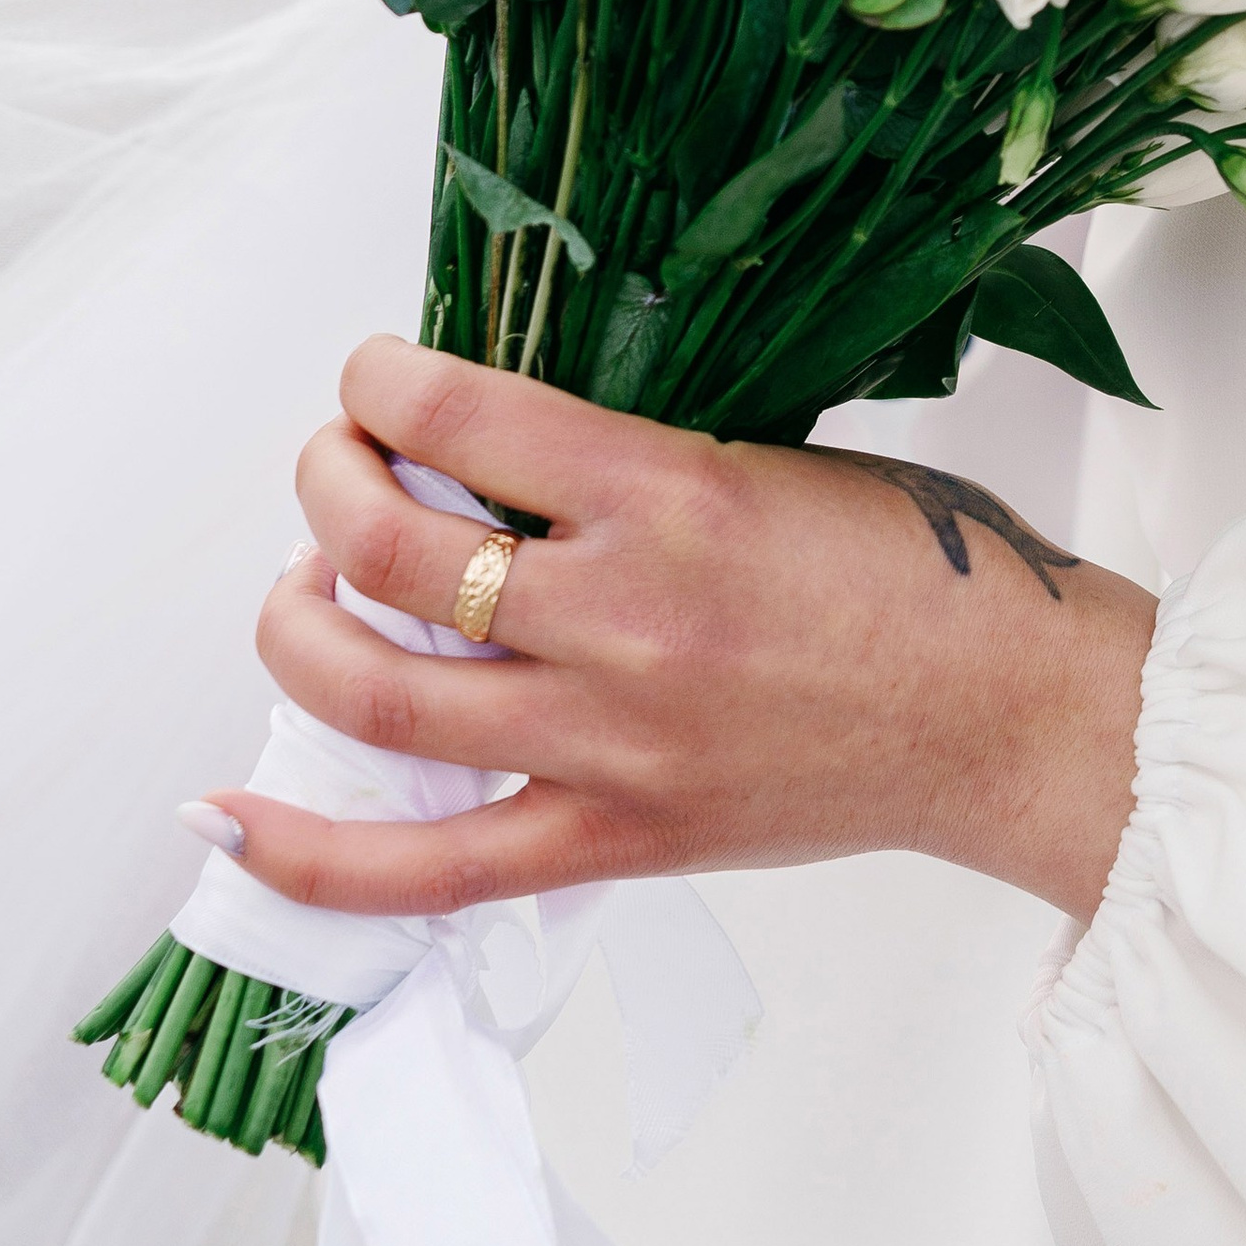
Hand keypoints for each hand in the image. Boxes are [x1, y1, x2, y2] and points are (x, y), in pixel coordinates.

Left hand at [199, 336, 1155, 924]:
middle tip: (339, 468)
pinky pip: (428, 868)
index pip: (459, 415)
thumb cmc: (924, 576)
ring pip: (376, 691)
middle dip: (326, 484)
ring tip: (311, 589)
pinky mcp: (616, 835)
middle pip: (387, 549)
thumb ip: (636, 461)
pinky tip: (234, 814)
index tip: (377, 377)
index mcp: (673, 494)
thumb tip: (497, 444)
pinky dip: (313, 853)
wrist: (1010, 716)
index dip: (381, 382)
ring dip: (300, 623)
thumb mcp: (779, 461)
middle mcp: (623, 615)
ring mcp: (609, 738)